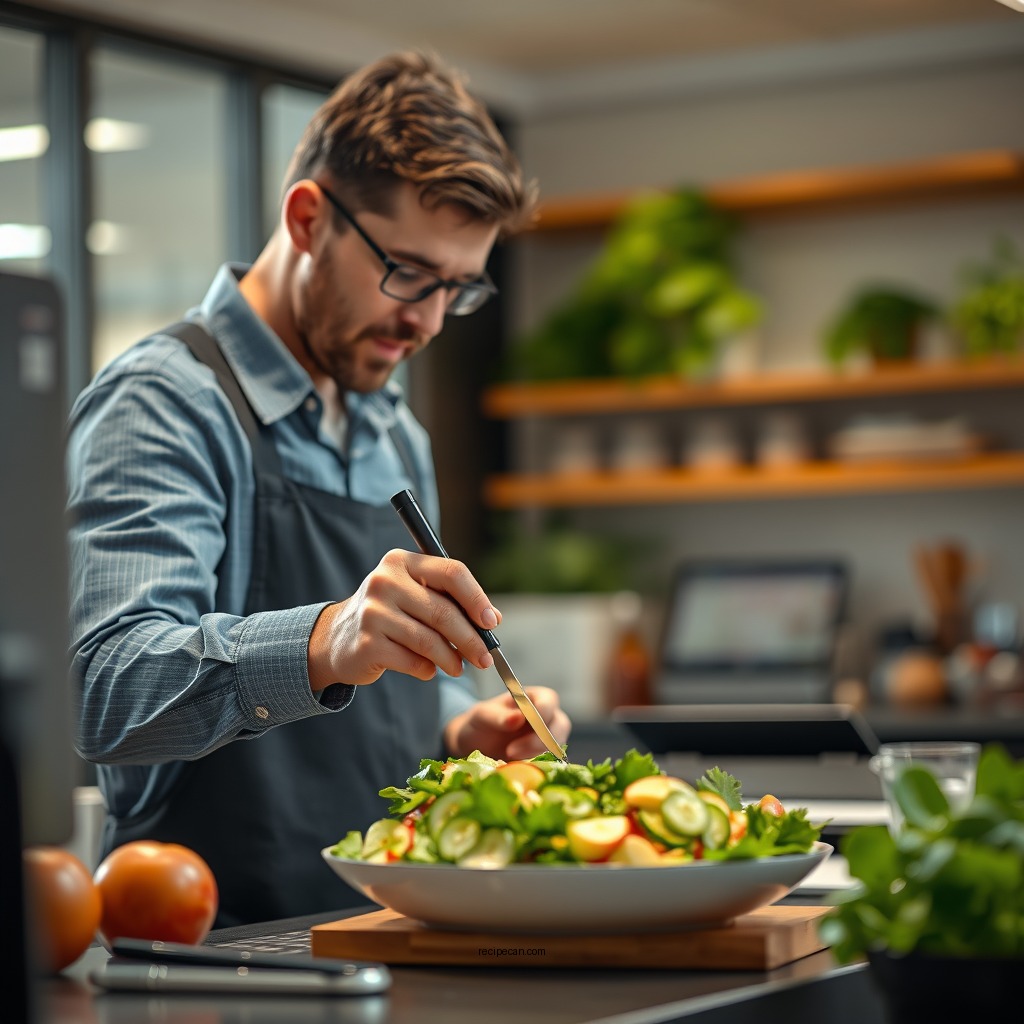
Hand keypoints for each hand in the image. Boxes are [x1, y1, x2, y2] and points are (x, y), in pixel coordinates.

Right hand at [306, 548, 500, 690]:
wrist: (337, 639)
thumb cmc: (390, 615)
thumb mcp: (415, 596)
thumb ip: (451, 601)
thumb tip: (492, 620)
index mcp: (402, 561)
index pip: (451, 572)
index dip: (476, 598)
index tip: (491, 622)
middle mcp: (384, 581)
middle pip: (443, 611)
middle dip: (471, 639)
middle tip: (486, 658)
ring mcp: (373, 612)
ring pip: (429, 641)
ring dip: (451, 659)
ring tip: (459, 668)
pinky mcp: (367, 643)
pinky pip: (412, 661)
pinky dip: (427, 670)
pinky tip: (428, 670)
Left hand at [444, 687, 571, 761]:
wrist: (475, 744)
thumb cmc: (481, 722)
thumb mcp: (483, 715)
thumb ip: (499, 716)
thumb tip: (518, 718)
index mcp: (534, 697)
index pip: (549, 700)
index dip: (543, 712)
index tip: (526, 724)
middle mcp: (546, 717)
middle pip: (559, 726)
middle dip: (539, 740)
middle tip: (511, 751)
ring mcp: (548, 738)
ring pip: (556, 747)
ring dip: (535, 755)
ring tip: (508, 759)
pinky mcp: (544, 757)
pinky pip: (549, 762)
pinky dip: (535, 766)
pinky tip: (515, 766)